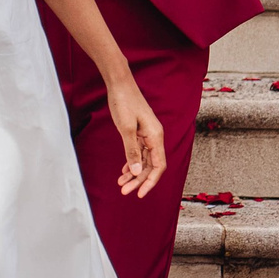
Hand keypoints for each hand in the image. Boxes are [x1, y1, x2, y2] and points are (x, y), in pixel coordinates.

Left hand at [105, 75, 165, 197]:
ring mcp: (147, 134)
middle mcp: (154, 137)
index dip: (150, 181)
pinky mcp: (139, 132)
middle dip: (138, 180)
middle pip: (150, 165)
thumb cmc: (123, 102)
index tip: (139, 193)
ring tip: (121, 184)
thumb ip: (132, 150)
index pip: (158, 166)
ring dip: (134, 173)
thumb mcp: (125, 128)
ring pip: (144, 160)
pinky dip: (132, 162)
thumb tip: (137, 172)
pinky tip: (124, 171)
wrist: (119, 84)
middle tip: (124, 191)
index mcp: (155, 136)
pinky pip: (139, 152)